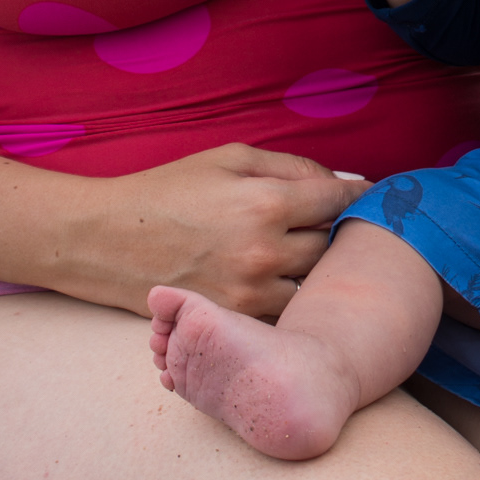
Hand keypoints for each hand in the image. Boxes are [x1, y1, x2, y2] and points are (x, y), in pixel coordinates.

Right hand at [73, 143, 362, 319]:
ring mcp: (252, 292)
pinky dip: (290, 293)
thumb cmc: (169, 190)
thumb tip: (340, 182)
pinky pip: (286, 309)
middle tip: (332, 223)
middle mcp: (266, 252)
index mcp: (267, 203)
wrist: (108, 240)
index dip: (359, 197)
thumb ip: (291, 167)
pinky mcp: (236, 319)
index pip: (339, 202)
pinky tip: (280, 278)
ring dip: (316, 268)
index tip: (371, 197)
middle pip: (333, 246)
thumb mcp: (229, 159)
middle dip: (336, 231)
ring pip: (314, 284)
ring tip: (305, 253)